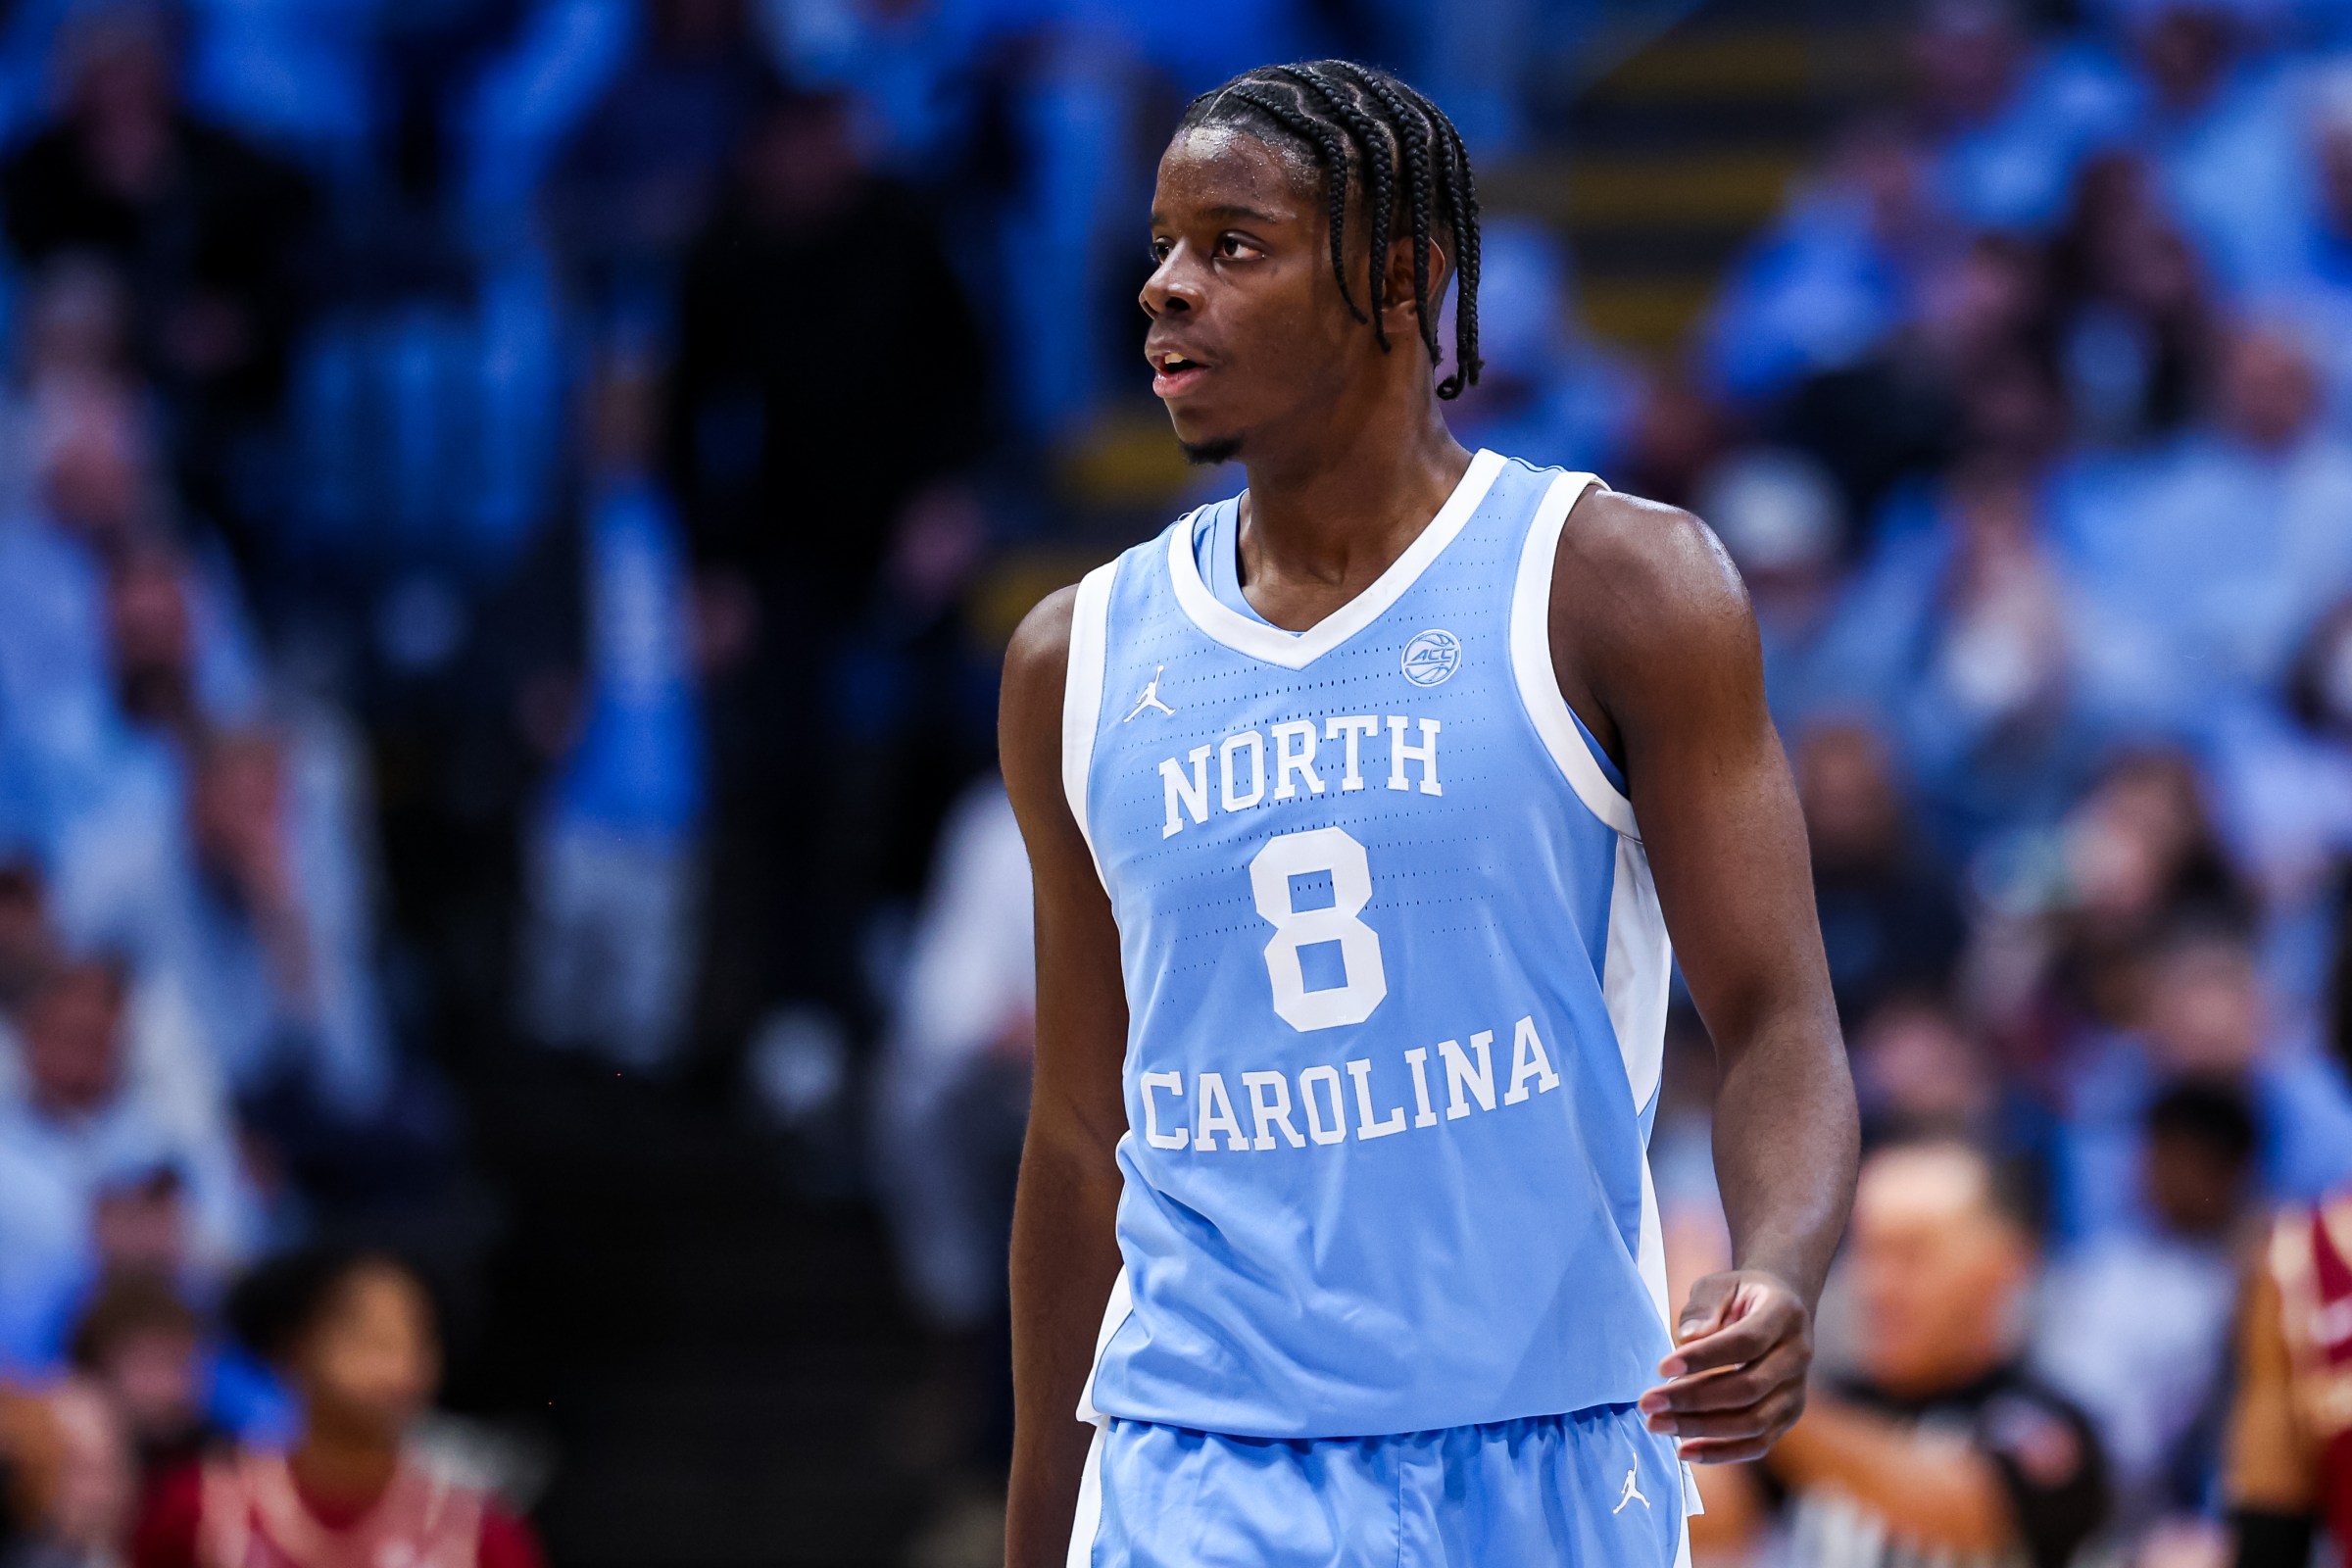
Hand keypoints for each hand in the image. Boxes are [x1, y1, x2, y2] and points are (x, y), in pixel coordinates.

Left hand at [1637, 1268, 1812, 1463]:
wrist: (1782, 1308)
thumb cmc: (1740, 1295)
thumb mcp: (1719, 1285)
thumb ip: (1703, 1308)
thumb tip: (1686, 1340)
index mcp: (1783, 1315)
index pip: (1745, 1342)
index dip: (1704, 1358)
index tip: (1661, 1367)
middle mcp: (1798, 1355)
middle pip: (1747, 1388)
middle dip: (1693, 1399)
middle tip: (1648, 1403)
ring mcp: (1797, 1390)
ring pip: (1753, 1422)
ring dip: (1701, 1429)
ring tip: (1657, 1425)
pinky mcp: (1788, 1416)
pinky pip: (1758, 1443)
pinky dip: (1721, 1452)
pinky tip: (1684, 1450)